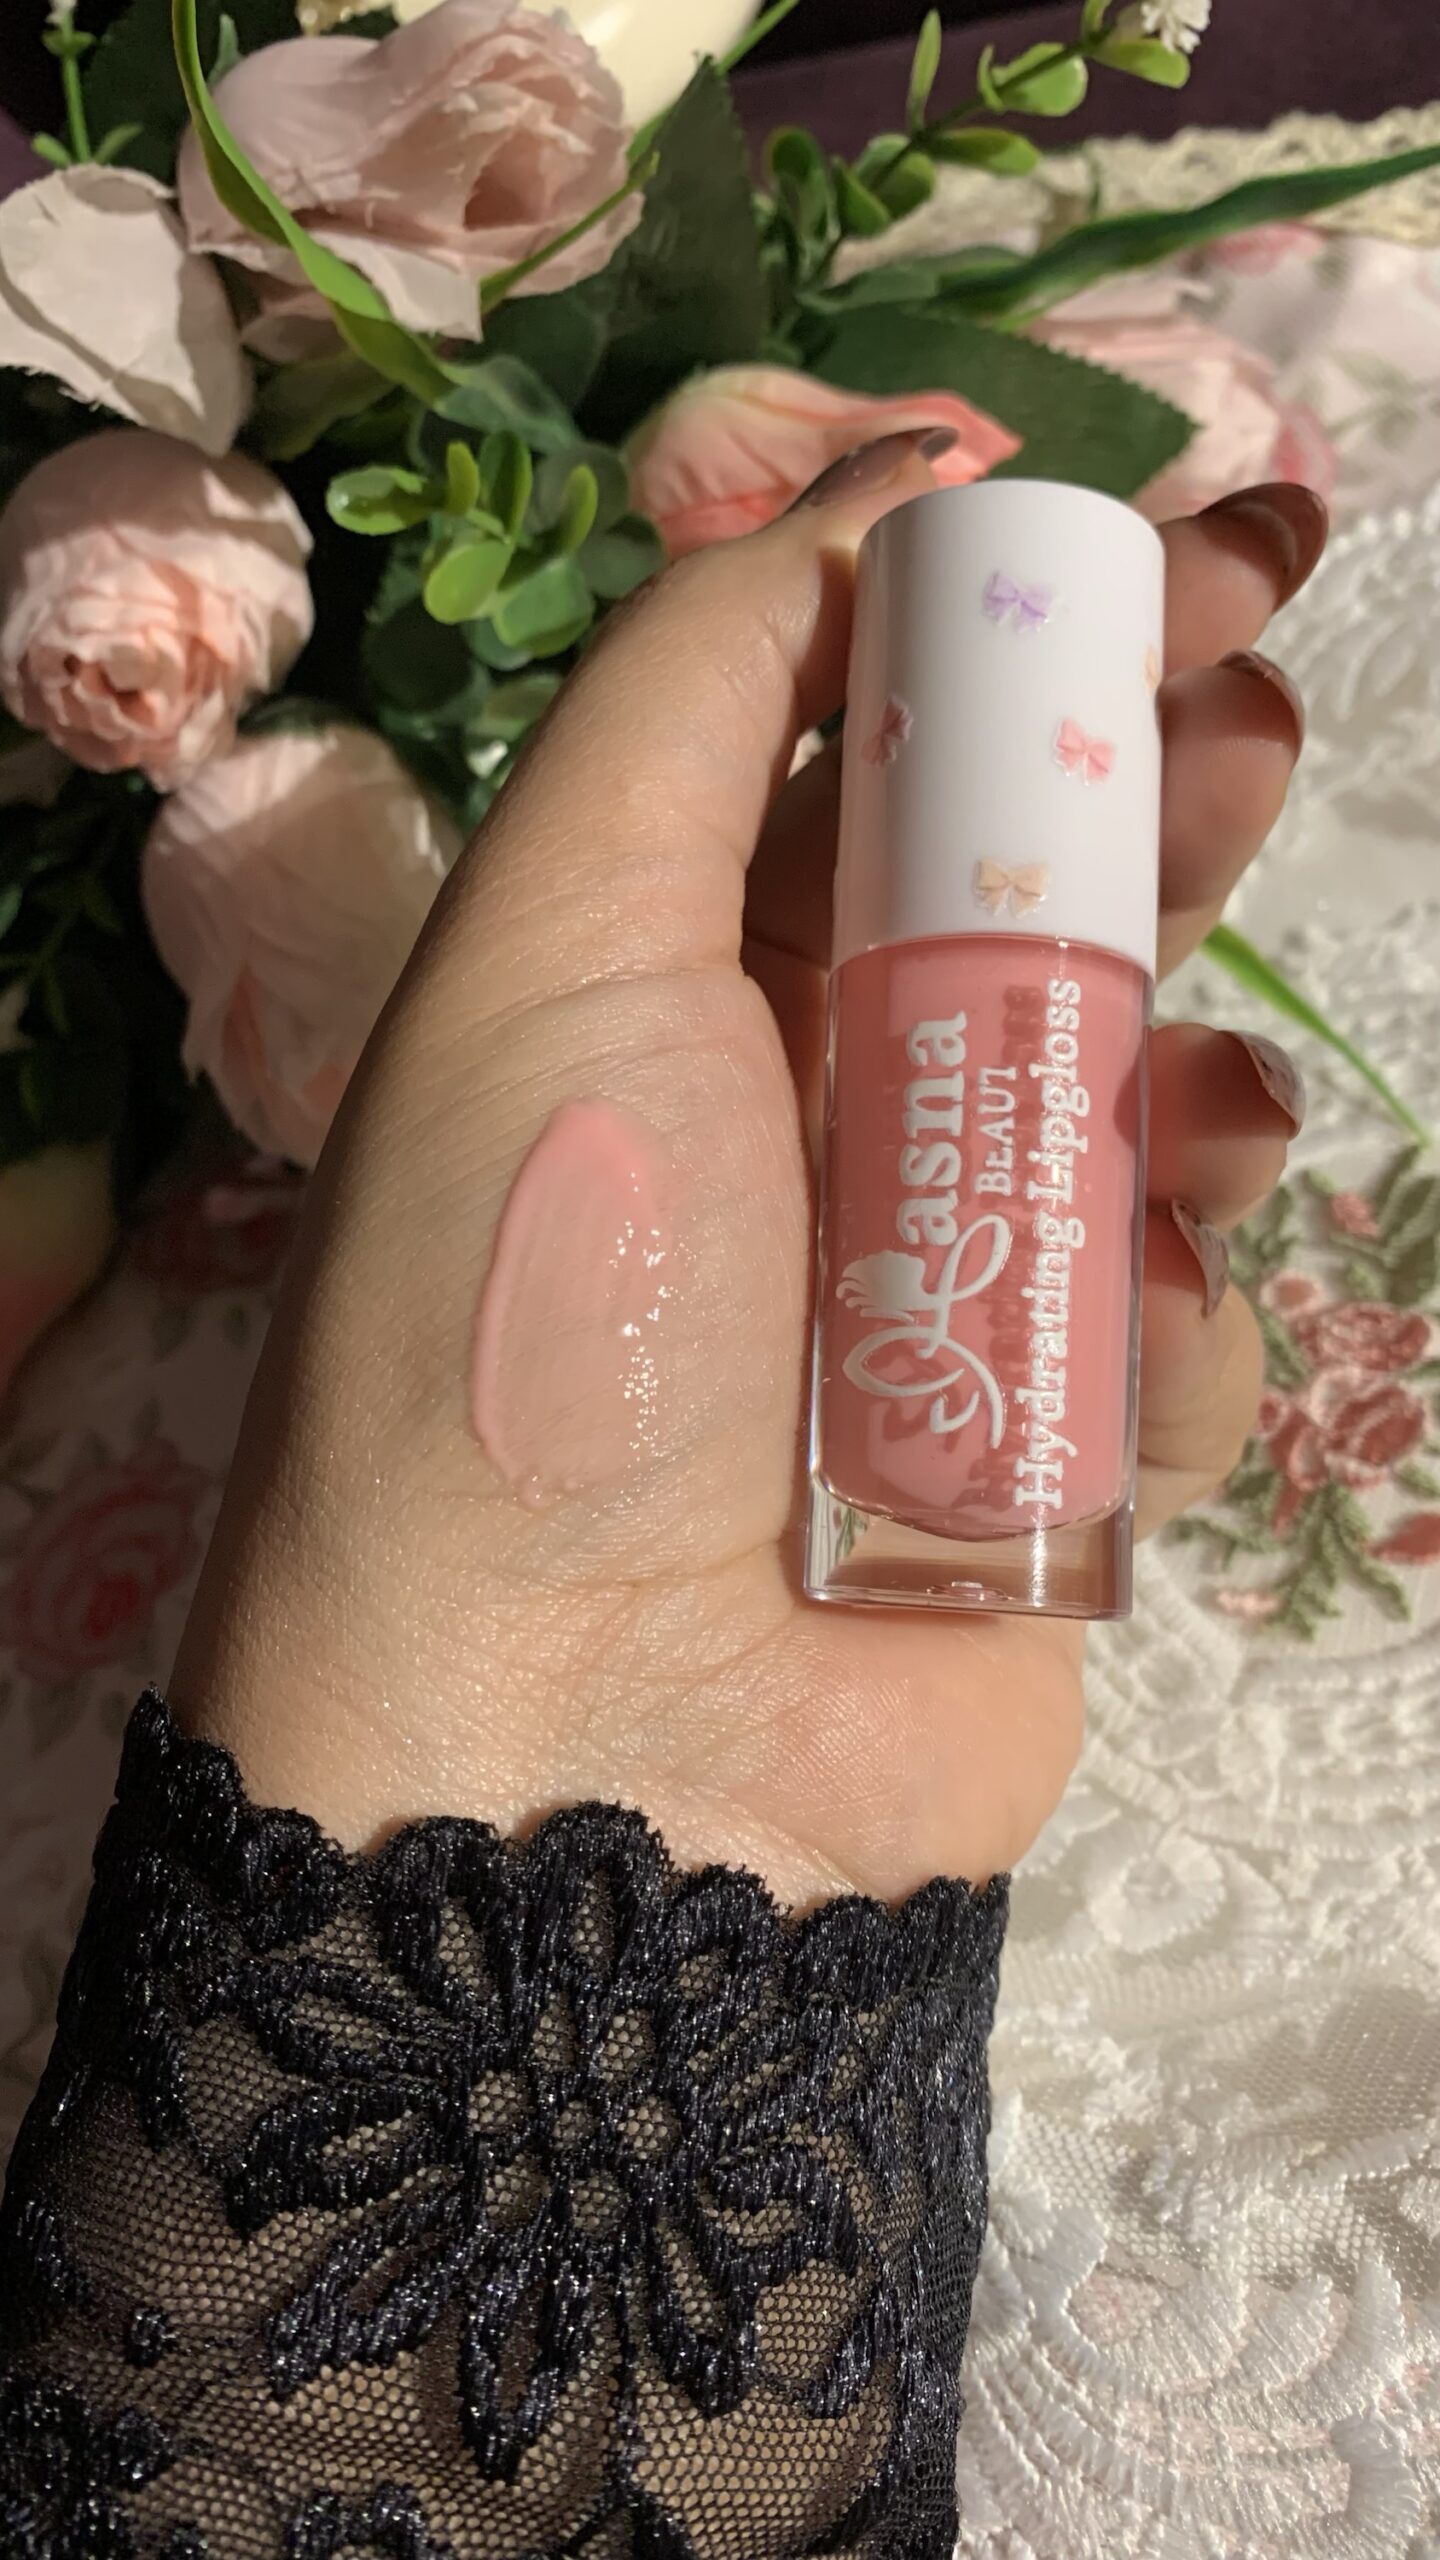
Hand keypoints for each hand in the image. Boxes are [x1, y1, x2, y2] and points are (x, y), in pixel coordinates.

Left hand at [173, 444, 1320, 1906]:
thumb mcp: (552, 938)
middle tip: (1260, 690)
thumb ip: (694, 693)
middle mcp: (805, 1114)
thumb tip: (873, 497)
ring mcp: (940, 1287)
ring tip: (1205, 1069)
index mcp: (673, 976)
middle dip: (1156, 787)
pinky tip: (1145, 1298)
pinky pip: (1177, 1324)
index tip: (1186, 542)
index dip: (1032, 640)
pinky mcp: (1050, 1453)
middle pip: (1032, 906)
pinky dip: (1176, 1305)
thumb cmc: (544, 1295)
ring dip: (1195, 1047)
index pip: (879, 759)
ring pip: (1138, 1101)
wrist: (574, 1726)